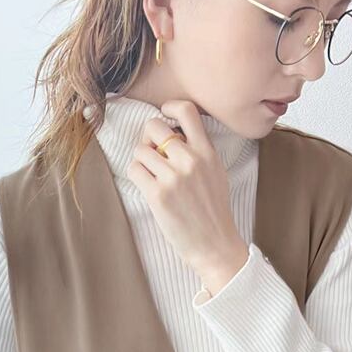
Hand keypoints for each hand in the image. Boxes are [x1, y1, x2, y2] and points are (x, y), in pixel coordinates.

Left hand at [126, 99, 248, 290]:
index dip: (170, 107)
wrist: (215, 245)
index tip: (165, 116)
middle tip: (152, 153)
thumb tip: (174, 135)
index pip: (187, 111)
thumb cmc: (214, 212)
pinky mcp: (158, 195)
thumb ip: (200, 152)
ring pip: (140, 150)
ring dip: (141, 160)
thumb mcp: (216, 174)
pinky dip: (136, 175)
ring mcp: (173, 178)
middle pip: (154, 126)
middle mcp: (191, 161)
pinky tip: (147, 185)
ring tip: (152, 175)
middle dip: (148, 137)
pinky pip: (134, 170)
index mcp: (207, 153)